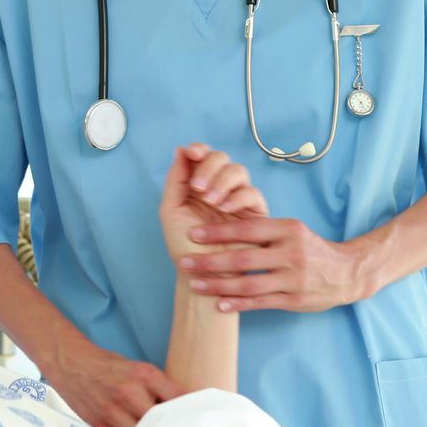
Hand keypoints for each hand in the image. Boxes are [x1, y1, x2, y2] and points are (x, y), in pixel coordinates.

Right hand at [42, 343, 185, 426]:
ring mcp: (113, 411)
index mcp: (144, 375)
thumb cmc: (107, 366)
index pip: (177, 396)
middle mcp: (129, 393)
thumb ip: (157, 386)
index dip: (190, 409)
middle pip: (161, 420)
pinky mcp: (99, 424)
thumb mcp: (137, 368)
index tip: (197, 415)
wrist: (71, 364)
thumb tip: (180, 405)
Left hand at [159, 143, 267, 259]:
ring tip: (210, 202)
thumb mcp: (172, 211)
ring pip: (239, 172)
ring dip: (222, 181)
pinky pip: (252, 194)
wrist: (202, 278)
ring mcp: (236, 199)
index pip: (203, 157)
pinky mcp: (254, 214)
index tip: (192, 153)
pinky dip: (238, 196)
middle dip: (209, 168)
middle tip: (198, 188)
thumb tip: (182, 149)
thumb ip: (176, 179)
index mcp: (197, 186)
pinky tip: (225, 208)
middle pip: (222, 159)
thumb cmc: (184, 249)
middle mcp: (217, 188)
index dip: (200, 150)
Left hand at [179, 217, 377, 311]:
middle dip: (210, 261)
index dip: (218, 232)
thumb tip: (221, 225)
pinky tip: (219, 305)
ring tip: (194, 285)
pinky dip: (238, 304)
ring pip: (249, 283)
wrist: (347, 272)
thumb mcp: (291, 231)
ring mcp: (294, 278)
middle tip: (184, 262)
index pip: (247, 228)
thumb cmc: (309, 248)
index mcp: (288, 229)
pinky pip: (261, 302)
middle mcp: (291, 252)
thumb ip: (262, 230)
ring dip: (218, 285)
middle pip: (243, 257)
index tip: (192, 234)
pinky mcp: (295, 300)